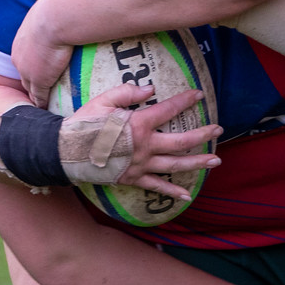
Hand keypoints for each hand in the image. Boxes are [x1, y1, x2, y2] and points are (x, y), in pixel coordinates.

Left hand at [10, 9, 71, 107]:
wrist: (57, 18)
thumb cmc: (58, 9)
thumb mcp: (50, 11)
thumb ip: (54, 17)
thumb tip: (68, 10)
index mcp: (21, 42)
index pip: (24, 59)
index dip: (31, 66)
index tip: (41, 69)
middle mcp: (19, 58)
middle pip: (24, 76)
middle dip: (30, 82)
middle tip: (41, 89)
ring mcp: (28, 71)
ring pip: (30, 88)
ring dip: (36, 95)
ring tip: (45, 102)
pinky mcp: (39, 81)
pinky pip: (39, 98)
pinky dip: (43, 104)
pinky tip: (49, 108)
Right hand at [78, 82, 218, 198]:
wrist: (66, 152)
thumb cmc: (84, 123)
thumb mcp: (103, 101)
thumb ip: (127, 92)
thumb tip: (151, 89)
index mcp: (139, 124)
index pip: (168, 110)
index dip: (185, 101)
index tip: (199, 95)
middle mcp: (145, 146)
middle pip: (181, 142)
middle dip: (202, 135)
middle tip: (218, 130)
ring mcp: (140, 165)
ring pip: (175, 165)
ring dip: (197, 163)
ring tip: (215, 161)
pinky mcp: (133, 178)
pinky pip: (156, 187)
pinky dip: (172, 192)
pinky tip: (186, 195)